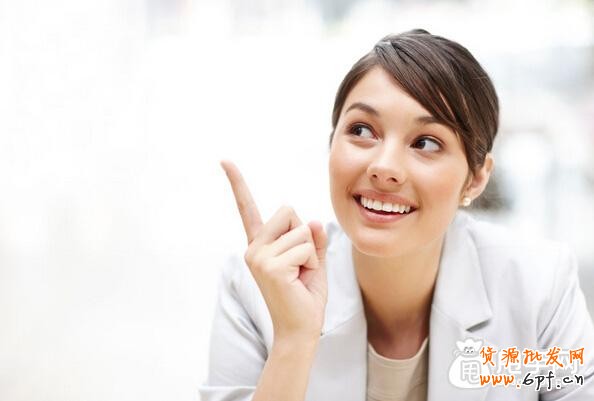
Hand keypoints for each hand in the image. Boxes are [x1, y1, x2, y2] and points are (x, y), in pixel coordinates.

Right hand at [220, 160, 327, 343]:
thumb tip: (311, 221)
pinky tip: (299, 280)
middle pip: (289, 211)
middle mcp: (254, 248)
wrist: (300, 331)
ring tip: (300, 276)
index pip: (247, 209)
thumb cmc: (305, 297)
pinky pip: (304, 246)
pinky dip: (311, 262)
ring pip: (300, 230)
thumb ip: (313, 240)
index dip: (237, 184)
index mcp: (260, 245)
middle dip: (304, 234)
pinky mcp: (269, 265)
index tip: (224, 161)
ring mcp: (258, 256)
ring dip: (309, 253)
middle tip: (300, 265)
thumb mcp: (313, 262)